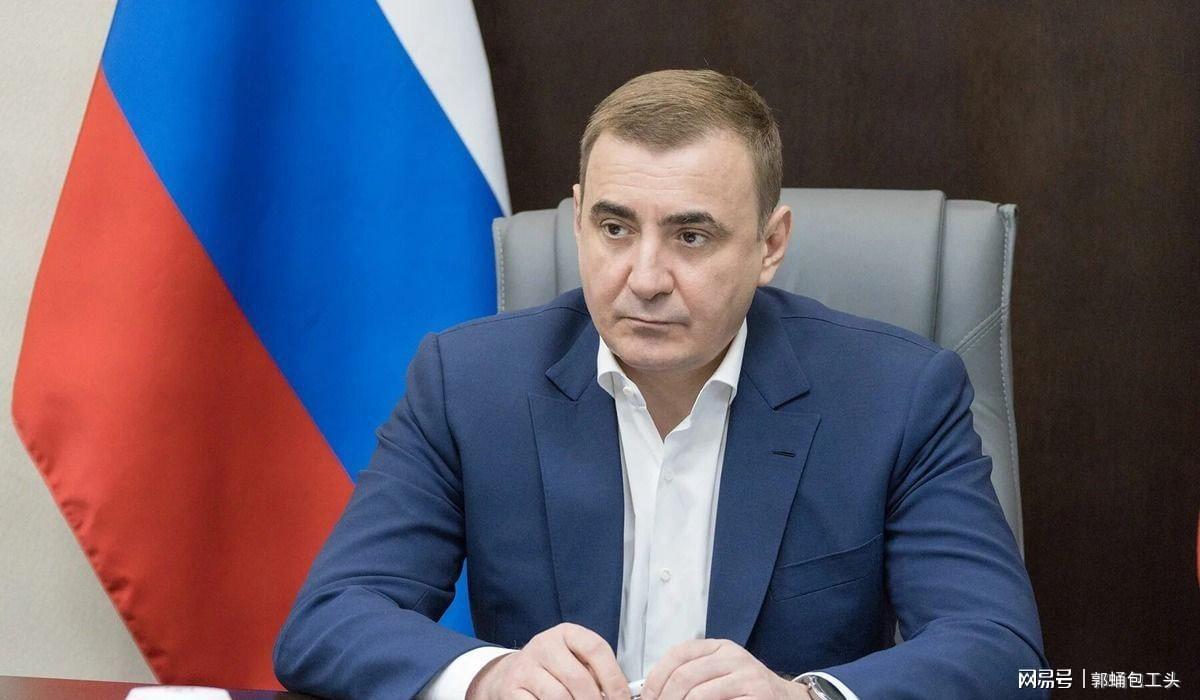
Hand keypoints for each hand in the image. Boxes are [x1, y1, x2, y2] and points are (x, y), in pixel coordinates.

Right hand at [466, 622, 630, 699]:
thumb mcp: (573, 660)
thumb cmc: (551, 670)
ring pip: (560, 697)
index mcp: (566, 633)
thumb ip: (594, 672)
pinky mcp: (512, 689)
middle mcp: (544, 645)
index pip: (596, 649)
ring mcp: (526, 667)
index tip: (622, 698)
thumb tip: (619, 695)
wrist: (508, 676)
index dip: (614, 678)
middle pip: (579, 678)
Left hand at [641, 639, 801, 699]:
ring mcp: (748, 678)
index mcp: (720, 647)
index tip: (647, 697)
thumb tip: (654, 690)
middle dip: (665, 698)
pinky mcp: (757, 697)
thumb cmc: (747, 688)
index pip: (678, 654)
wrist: (786, 699)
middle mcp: (734, 657)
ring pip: (699, 695)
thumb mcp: (720, 671)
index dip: (656, 677)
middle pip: (685, 676)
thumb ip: (693, 673)